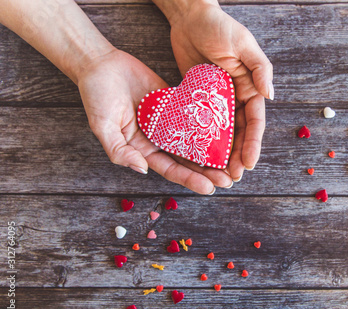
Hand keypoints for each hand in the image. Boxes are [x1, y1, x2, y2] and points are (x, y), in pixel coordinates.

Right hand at [77, 49, 232, 193]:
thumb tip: (142, 169)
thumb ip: (120, 151)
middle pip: (187, 160)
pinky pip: (194, 116)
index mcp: (142, 150)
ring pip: (194, 141)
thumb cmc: (96, 95)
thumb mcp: (102, 126)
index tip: (209, 188)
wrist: (101, 64)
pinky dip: (208, 124)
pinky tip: (226, 131)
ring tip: (233, 161)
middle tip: (229, 180)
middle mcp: (158, 139)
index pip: (170, 169)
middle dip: (207, 172)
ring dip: (212, 152)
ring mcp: (168, 122)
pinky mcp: (175, 104)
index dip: (189, 179)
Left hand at [159, 0, 273, 180]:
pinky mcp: (198, 99)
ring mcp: (217, 100)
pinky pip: (201, 124)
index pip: (254, 121)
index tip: (249, 163)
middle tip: (233, 177)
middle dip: (238, 155)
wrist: (189, 17)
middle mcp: (236, 96)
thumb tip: (271, 96)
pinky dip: (202, 141)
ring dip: (222, 154)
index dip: (253, 143)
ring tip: (218, 175)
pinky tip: (198, 157)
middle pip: (239, 132)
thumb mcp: (243, 43)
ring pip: (222, 133)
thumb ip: (259, 68)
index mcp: (250, 86)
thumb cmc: (219, 26)